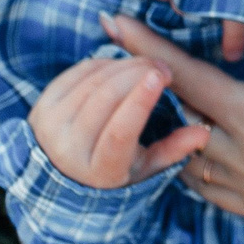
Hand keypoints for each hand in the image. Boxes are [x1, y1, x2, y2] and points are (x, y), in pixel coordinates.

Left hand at [29, 55, 210, 189]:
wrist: (57, 179)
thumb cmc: (112, 173)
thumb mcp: (144, 170)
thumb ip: (173, 150)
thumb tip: (203, 131)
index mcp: (99, 172)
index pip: (119, 132)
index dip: (140, 101)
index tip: (161, 75)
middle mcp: (68, 151)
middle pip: (105, 99)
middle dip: (137, 73)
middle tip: (162, 66)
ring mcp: (50, 128)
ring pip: (92, 82)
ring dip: (123, 65)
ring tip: (146, 64)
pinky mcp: (41, 108)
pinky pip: (76, 74)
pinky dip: (102, 64)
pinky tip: (119, 65)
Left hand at [102, 0, 243, 226]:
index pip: (185, 74)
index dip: (147, 45)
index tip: (113, 22)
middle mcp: (230, 148)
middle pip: (174, 109)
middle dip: (145, 80)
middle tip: (122, 56)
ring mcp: (233, 180)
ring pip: (179, 147)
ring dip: (164, 120)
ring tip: (148, 101)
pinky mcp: (243, 203)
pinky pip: (197, 182)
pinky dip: (184, 160)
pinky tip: (188, 153)